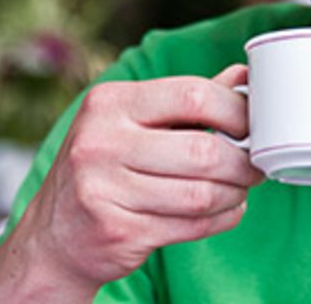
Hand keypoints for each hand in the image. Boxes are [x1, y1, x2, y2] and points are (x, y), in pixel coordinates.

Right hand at [0, 65, 262, 301]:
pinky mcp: (117, 231)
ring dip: (234, 194)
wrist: (55, 234)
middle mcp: (101, 142)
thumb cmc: (105, 168)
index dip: (236, 111)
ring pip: (201, 194)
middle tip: (255, 167)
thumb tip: (243, 74)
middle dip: (243, 162)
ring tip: (240, 190)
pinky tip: (226, 210)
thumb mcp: (133, 123)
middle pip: (203, 151)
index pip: (192, 95)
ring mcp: (104, 190)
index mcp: (109, 103)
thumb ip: (187, 101)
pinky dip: (222, 219)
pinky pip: (191, 226)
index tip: (254, 126)